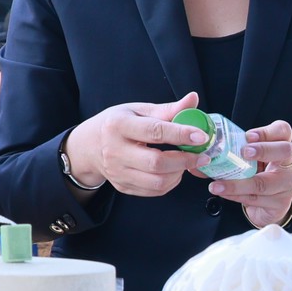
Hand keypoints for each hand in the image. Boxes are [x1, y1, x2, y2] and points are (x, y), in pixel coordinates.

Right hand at [65, 94, 202, 198]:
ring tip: (186, 162)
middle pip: (156, 162)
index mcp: (119, 125)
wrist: (89, 146)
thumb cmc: (118, 123)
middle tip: (201, 155)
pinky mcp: (122, 186)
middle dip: (185, 160)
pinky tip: (174, 171)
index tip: (201, 136)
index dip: (181, 134)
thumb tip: (193, 99)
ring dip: (179, 173)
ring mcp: (117, 172)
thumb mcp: (138, 110)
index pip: (154, 131)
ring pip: (157, 182)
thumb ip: (168, 109)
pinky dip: (170, 183)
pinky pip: (153, 191)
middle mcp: (115, 151)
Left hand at [210, 117, 291, 227]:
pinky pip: (255, 200)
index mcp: (281, 147)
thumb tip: (204, 151)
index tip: (249, 136)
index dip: (267, 132)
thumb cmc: (259, 176)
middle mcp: (288, 164)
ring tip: (217, 184)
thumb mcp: (252, 161)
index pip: (283, 131)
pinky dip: (236, 196)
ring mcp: (287, 185)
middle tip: (244, 152)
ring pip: (263, 183)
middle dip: (263, 149)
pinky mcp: (280, 204)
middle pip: (285, 151)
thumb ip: (235, 152)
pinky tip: (224, 193)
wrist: (269, 205)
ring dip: (237, 184)